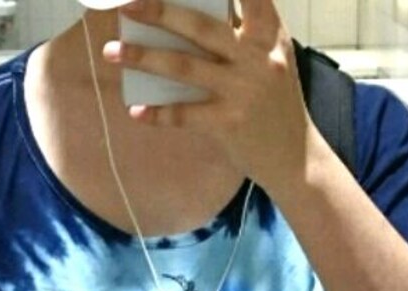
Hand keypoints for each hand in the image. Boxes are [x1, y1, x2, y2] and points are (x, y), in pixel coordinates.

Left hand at [103, 0, 312, 191]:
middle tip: (126, 3)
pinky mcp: (229, 124)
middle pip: (199, 26)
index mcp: (268, 35)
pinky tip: (136, 109)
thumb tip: (192, 14)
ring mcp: (241, 91)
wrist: (295, 158)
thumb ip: (245, 32)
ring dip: (143, 58)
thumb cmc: (277, 103)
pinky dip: (158, 113)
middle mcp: (256, 58)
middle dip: (159, 11)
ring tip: (111, 52)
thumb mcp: (272, 59)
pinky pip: (185, 115)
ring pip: (184, 67)